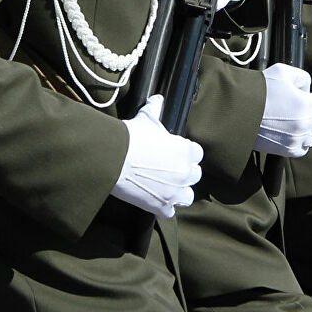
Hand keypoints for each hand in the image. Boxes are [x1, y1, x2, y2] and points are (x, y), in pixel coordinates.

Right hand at [111, 94, 202, 219]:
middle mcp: (185, 173)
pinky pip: (169, 212)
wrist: (114, 158)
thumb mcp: (146, 119)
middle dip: (183, 173)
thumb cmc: (132, 137)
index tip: (174, 153)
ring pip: (187, 196)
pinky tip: (154, 200)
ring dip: (178, 192)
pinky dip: (163, 208)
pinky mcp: (161, 206)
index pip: (197, 154)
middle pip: (194, 175)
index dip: (186, 153)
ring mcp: (174, 192)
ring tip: (166, 188)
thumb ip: (155, 109)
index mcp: (186, 151)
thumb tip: (157, 99)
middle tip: (168, 170)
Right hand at [255, 64, 311, 157]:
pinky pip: (302, 149)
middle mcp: (304, 125)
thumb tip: (306, 89)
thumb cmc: (259, 89)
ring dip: (305, 129)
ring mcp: (296, 139)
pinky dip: (299, 142)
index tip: (303, 98)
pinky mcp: (286, 150)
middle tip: (290, 107)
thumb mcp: (283, 71)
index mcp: (307, 105)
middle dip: (308, 112)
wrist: (238, 110)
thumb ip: (302, 77)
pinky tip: (289, 134)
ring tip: (290, 122)